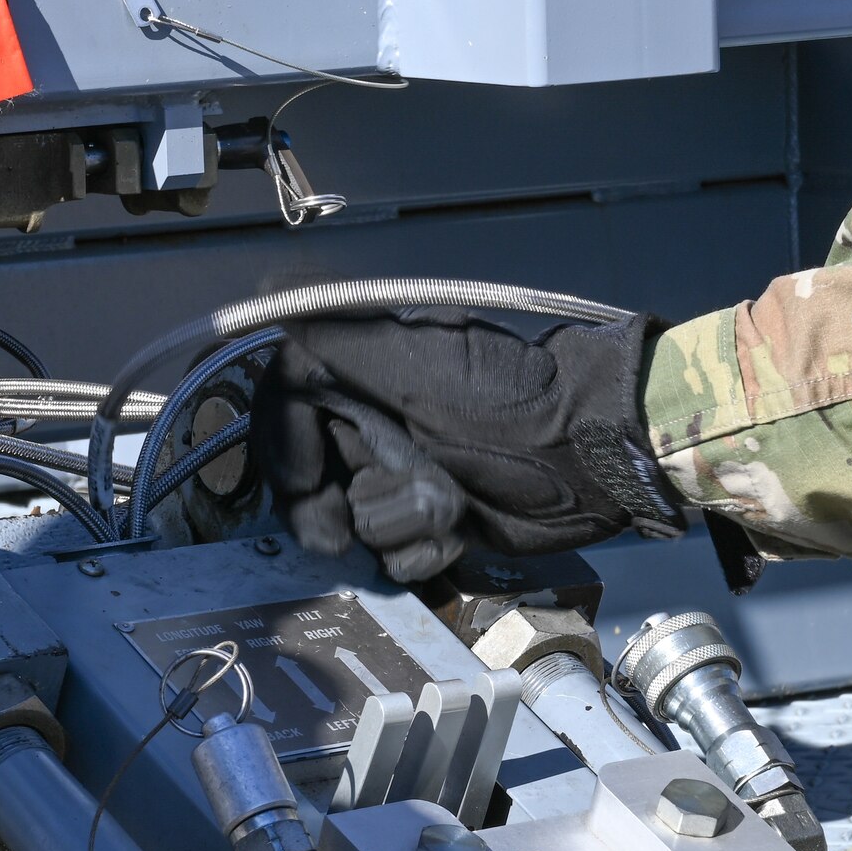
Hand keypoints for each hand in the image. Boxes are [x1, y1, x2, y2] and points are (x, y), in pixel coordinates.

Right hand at [248, 309, 684, 582]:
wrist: (583, 459)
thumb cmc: (506, 403)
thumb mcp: (416, 361)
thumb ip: (337, 335)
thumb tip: (268, 291)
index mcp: (360, 381)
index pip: (286, 411)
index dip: (284, 449)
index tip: (304, 479)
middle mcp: (374, 431)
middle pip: (313, 482)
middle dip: (355, 497)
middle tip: (380, 511)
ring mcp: (403, 483)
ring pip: (356, 527)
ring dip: (402, 522)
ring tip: (451, 505)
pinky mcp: (434, 529)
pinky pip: (396, 559)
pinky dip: (426, 552)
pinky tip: (459, 535)